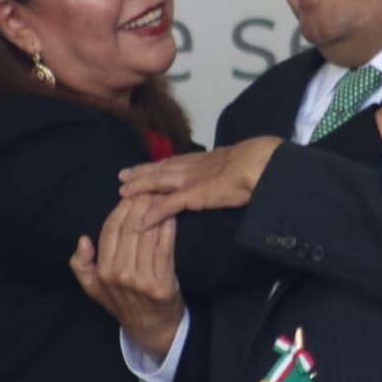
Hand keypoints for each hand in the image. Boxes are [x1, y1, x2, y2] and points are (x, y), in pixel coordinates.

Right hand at [68, 196, 183, 356]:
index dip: (121, 208)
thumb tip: (83, 240)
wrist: (151, 328)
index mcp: (102, 271)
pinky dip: (168, 230)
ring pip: (147, 236)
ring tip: (161, 197)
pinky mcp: (162, 285)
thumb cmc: (122, 301)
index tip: (131, 193)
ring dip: (155, 212)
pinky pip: (164, 249)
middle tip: (149, 189)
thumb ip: (80, 265)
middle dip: (139, 204)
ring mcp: (141, 281)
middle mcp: (120, 275)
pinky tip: (171, 217)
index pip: (110, 229)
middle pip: (129, 228)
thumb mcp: (93, 287)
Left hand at [118, 136, 283, 226]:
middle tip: (123, 175)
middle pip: (159, 169)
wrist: (259, 164)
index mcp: (203, 160)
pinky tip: (140, 222)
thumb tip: (229, 173)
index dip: (158, 164)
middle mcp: (192, 166)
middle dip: (141, 172)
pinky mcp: (191, 195)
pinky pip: (166, 206)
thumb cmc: (255, 164)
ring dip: (138, 187)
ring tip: (123, 192)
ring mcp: (189, 180)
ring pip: (156, 182)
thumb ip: (227, 169)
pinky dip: (152, 214)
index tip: (146, 166)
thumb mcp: (237, 163)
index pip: (174, 161)